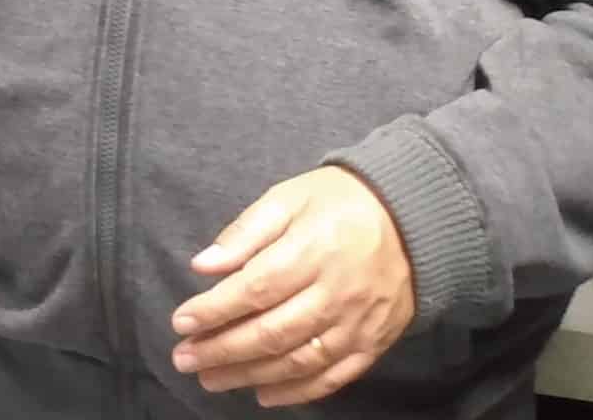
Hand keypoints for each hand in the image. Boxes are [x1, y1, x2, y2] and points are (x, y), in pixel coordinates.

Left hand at [169, 166, 415, 405]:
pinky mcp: (374, 343)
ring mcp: (357, 324)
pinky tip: (264, 394)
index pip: (254, 289)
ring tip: (212, 379)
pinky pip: (335, 376)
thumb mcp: (287, 198)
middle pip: (272, 332)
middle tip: (184, 359)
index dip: (215, 310)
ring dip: (251, 375)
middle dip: (222, 350)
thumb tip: (202, 265)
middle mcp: (335, 294)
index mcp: (311, 252)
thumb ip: (245, 233)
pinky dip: (298, 392)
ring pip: (298, 361)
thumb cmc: (338, 202)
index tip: (180, 322)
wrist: (412, 217)